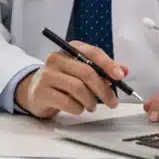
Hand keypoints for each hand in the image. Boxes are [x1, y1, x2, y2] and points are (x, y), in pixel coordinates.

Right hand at [15, 41, 130, 117]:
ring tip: (92, 106)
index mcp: (69, 49)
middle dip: (103, 90)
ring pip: (78, 89)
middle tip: (113, 102)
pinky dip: (78, 109)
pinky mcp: (42, 92)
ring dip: (91, 101)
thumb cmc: (63, 80)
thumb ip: (103, 70)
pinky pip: (68, 103)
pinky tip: (78, 108)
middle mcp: (56, 59)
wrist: (33, 91)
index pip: (92, 53)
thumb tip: (124, 71)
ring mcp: (47, 75)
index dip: (108, 64)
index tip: (120, 77)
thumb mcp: (81, 71)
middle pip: (86, 73)